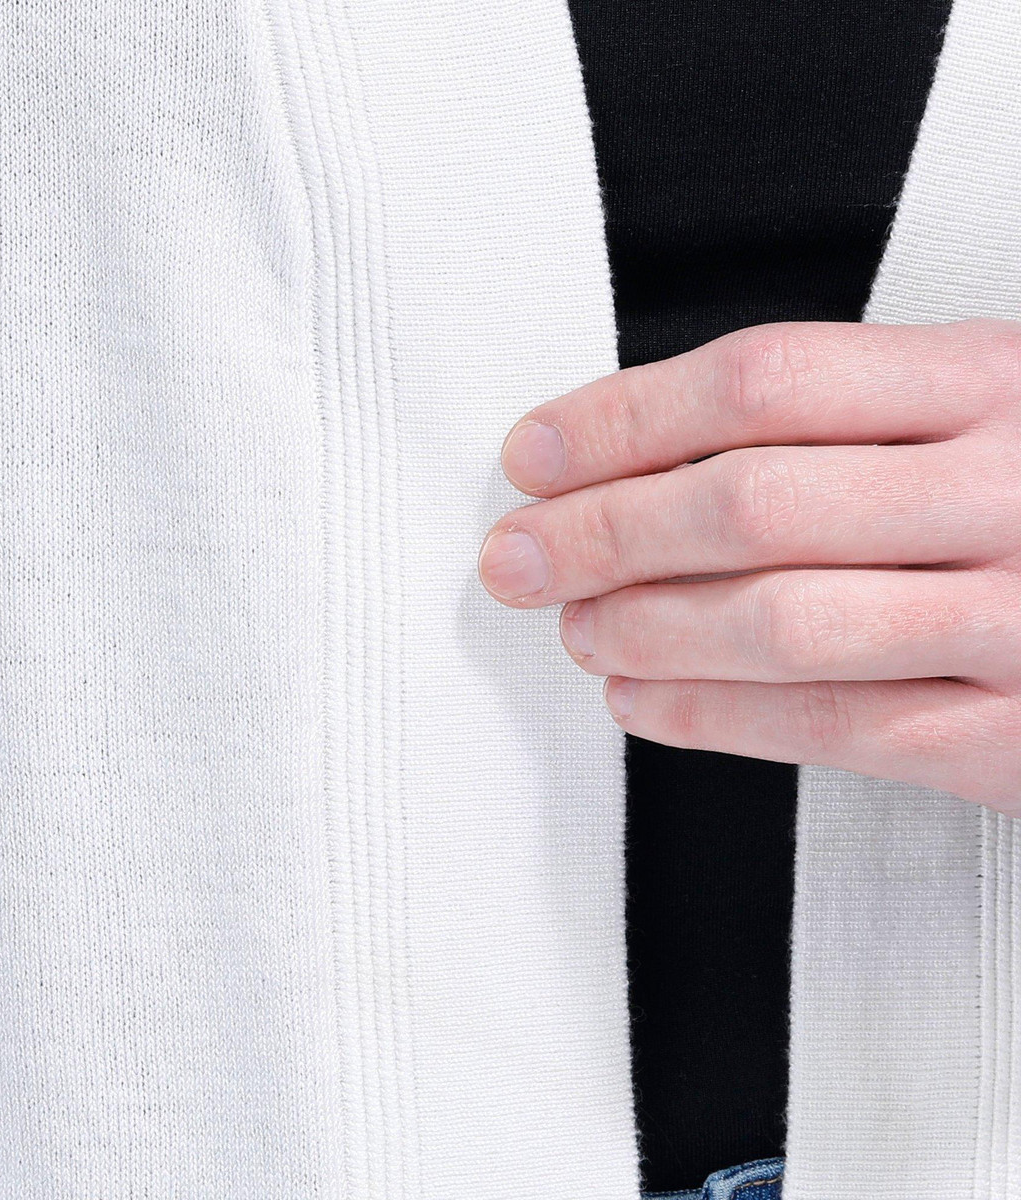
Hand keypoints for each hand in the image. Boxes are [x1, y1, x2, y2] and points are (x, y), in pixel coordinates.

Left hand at [477, 318, 1020, 814]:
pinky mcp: (1013, 736)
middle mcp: (1006, 491)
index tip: (536, 455)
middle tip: (517, 555)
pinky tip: (639, 701)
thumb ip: (852, 418)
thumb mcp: (987, 409)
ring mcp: (1019, 619)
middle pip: (749, 503)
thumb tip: (645, 454)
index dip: (622, 420)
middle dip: (601, 533)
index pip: (761, 381)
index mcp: (992, 381)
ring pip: (778, 623)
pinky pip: (831, 727)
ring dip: (643, 629)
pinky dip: (708, 718)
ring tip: (574, 627)